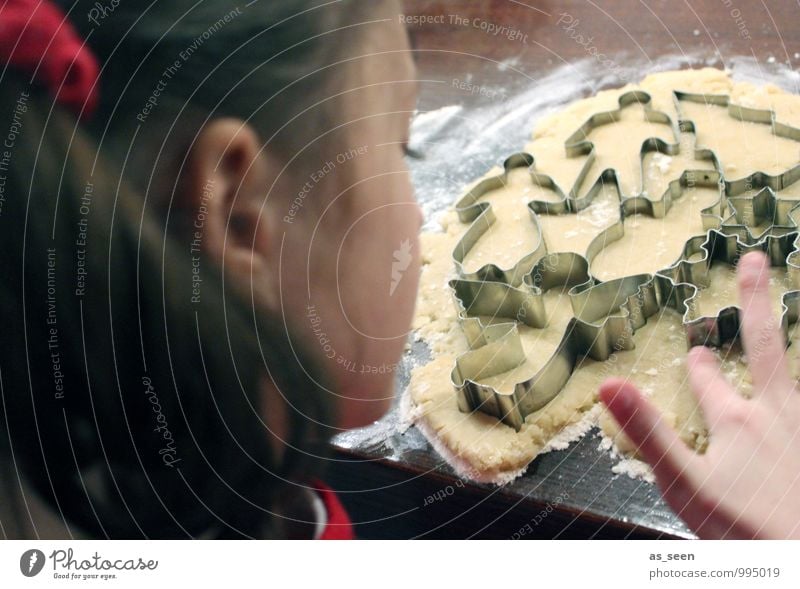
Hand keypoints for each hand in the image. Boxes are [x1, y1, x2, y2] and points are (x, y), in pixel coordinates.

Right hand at [599, 251, 799, 538]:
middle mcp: (778, 414)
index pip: (710, 380)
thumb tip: (609, 381)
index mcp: (737, 419)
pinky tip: (795, 390)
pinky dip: (798, 385)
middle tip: (752, 261)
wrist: (798, 557)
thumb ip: (647, 430)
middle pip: (766, 348)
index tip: (695, 351)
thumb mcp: (683, 480)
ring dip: (786, 339)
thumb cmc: (741, 524)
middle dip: (755, 304)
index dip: (699, 364)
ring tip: (788, 315)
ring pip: (794, 373)